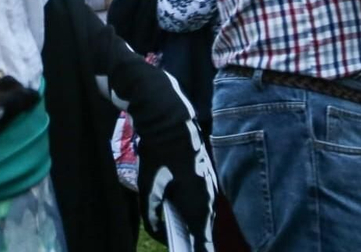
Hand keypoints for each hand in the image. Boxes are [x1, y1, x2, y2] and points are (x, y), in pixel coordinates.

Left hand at [132, 72, 216, 250]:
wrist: (172, 122)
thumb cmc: (160, 155)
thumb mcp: (148, 188)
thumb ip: (151, 217)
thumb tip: (159, 233)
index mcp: (199, 207)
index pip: (203, 244)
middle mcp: (210, 200)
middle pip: (204, 232)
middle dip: (195, 244)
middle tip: (182, 249)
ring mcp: (211, 188)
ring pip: (204, 217)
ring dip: (195, 229)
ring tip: (183, 241)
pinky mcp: (208, 179)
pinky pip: (204, 204)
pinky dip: (195, 215)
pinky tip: (182, 218)